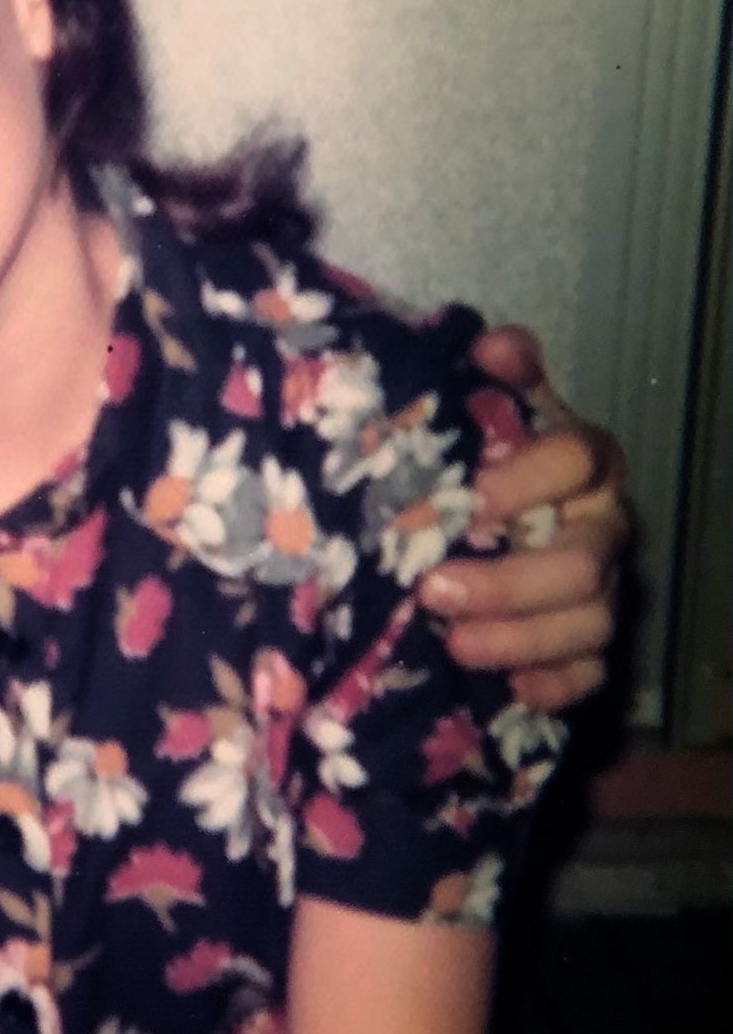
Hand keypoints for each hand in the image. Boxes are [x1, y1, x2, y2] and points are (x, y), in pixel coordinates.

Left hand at [421, 324, 629, 711]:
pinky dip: (555, 685)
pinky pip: (590, 675)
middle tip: (433, 590)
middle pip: (586, 561)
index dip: (529, 478)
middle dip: (513, 583)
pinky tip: (514, 689)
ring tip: (451, 643)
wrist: (468, 514)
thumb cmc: (472, 458)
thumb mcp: (475, 410)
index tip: (468, 498)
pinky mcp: (587, 644)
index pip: (578, 458)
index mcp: (581, 461)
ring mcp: (599, 589)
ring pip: (590, 623)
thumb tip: (497, 344)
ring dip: (521, 638)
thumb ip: (491, 375)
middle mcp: (601, 525)